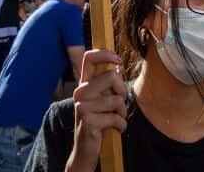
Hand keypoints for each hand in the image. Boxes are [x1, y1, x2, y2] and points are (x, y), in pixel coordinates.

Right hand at [67, 49, 125, 171]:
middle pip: (111, 76)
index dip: (104, 54)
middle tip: (119, 104)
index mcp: (84, 84)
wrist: (85, 150)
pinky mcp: (88, 120)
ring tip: (116, 120)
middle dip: (123, 91)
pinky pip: (116, 118)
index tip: (118, 60)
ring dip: (122, 113)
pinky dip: (121, 125)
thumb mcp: (100, 101)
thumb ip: (106, 85)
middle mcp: (80, 92)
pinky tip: (115, 129)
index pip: (88, 58)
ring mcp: (82, 106)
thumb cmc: (97, 122)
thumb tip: (117, 68)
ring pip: (117, 99)